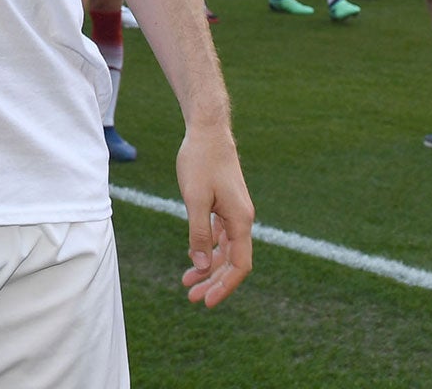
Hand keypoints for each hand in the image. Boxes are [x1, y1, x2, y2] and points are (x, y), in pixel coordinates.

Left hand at [176, 124, 253, 307]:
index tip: (207, 301)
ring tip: (188, 283)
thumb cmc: (200, 161)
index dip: (225, 285)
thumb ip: (198, 232)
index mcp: (240, 220)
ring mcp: (235, 212)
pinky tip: (195, 257)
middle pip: (233, 261)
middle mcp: (243, 219)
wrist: (208, 130)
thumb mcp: (195, 198)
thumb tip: (201, 265)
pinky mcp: (226, 205)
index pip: (239, 265)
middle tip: (193, 298)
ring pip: (226, 250)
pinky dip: (209, 249)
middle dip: (215, 282)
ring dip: (209, 267)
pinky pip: (221, 236)